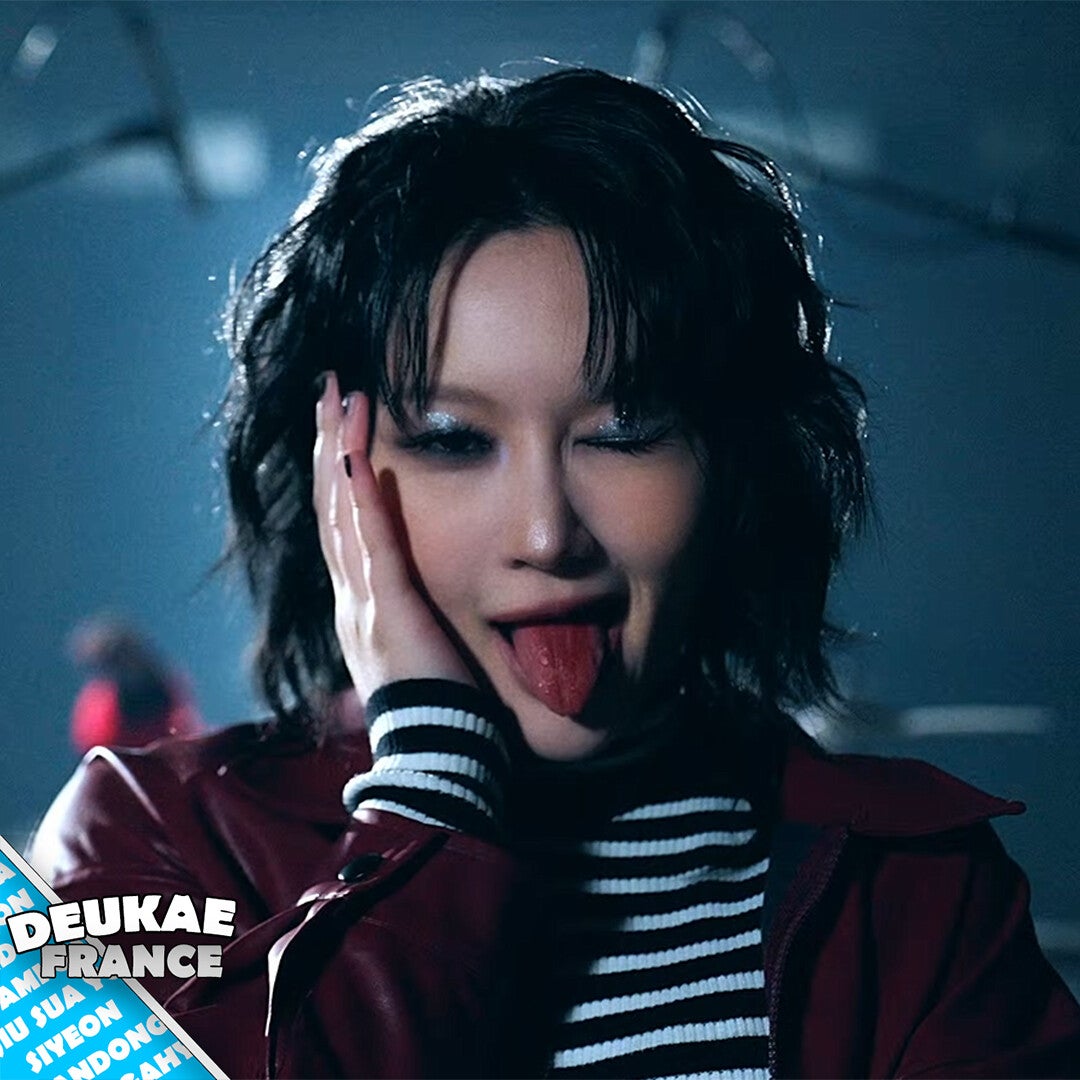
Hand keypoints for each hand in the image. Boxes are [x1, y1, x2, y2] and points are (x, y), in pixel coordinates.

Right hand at [313, 372, 475, 703]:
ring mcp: (363, 602)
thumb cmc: (442, 709)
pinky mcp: (389, 610)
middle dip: (326, 443)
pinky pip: (371, 543)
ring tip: (339, 396)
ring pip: (340, 512)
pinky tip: (355, 453)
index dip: (336, 472)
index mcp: (360, 606)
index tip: (340, 424)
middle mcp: (351, 597)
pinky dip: (359, 498)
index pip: (341, 525)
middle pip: (330, 506)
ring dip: (337, 450)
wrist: (440, 755)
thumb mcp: (418, 652)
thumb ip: (410, 620)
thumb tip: (418, 604)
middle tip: (328, 389)